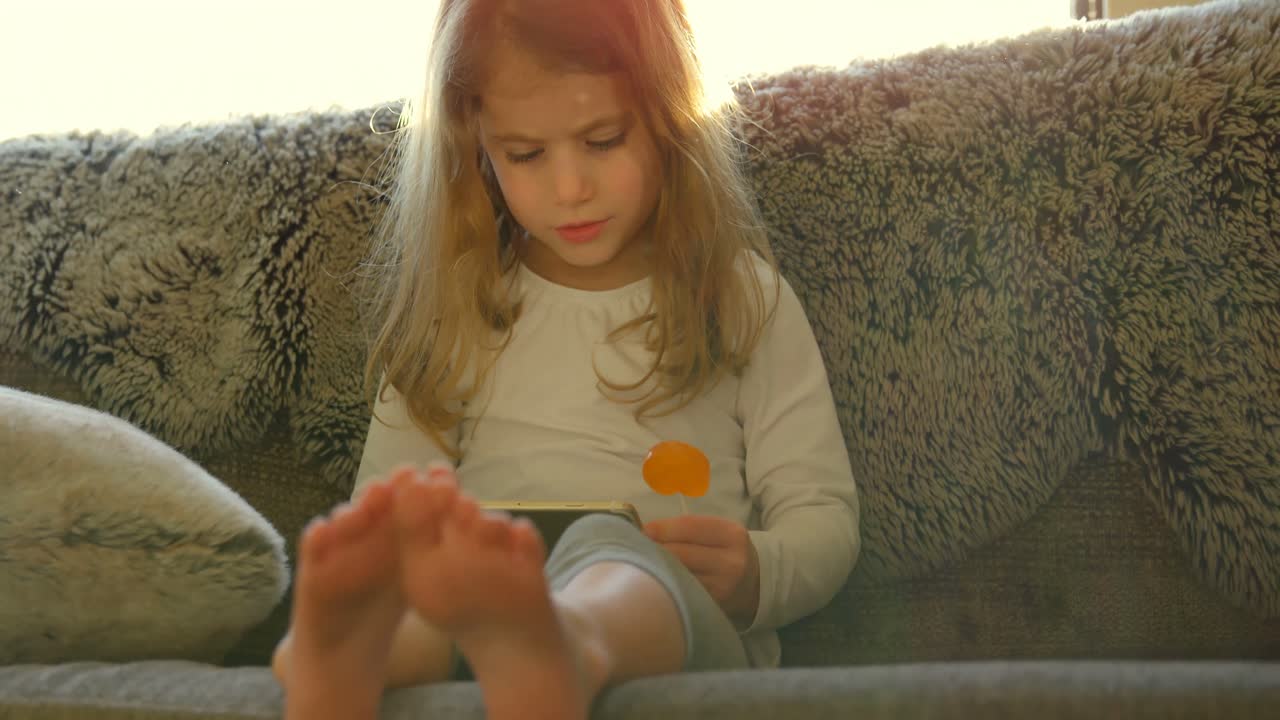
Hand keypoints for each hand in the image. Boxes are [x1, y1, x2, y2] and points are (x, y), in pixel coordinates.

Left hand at [644, 515, 759, 628]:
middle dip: (655, 549)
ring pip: (678, 575)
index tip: (643, 530)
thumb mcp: (718, 532)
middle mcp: (730, 562)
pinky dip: (667, 585)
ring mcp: (722, 588)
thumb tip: (647, 532)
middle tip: (639, 548)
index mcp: (732, 535)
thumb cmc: (726, 551)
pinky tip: (660, 580)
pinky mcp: (712, 606)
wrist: (753, 583)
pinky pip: (682, 592)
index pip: (689, 527)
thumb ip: (687, 529)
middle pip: (680, 553)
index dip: (661, 528)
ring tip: (646, 564)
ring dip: (657, 569)